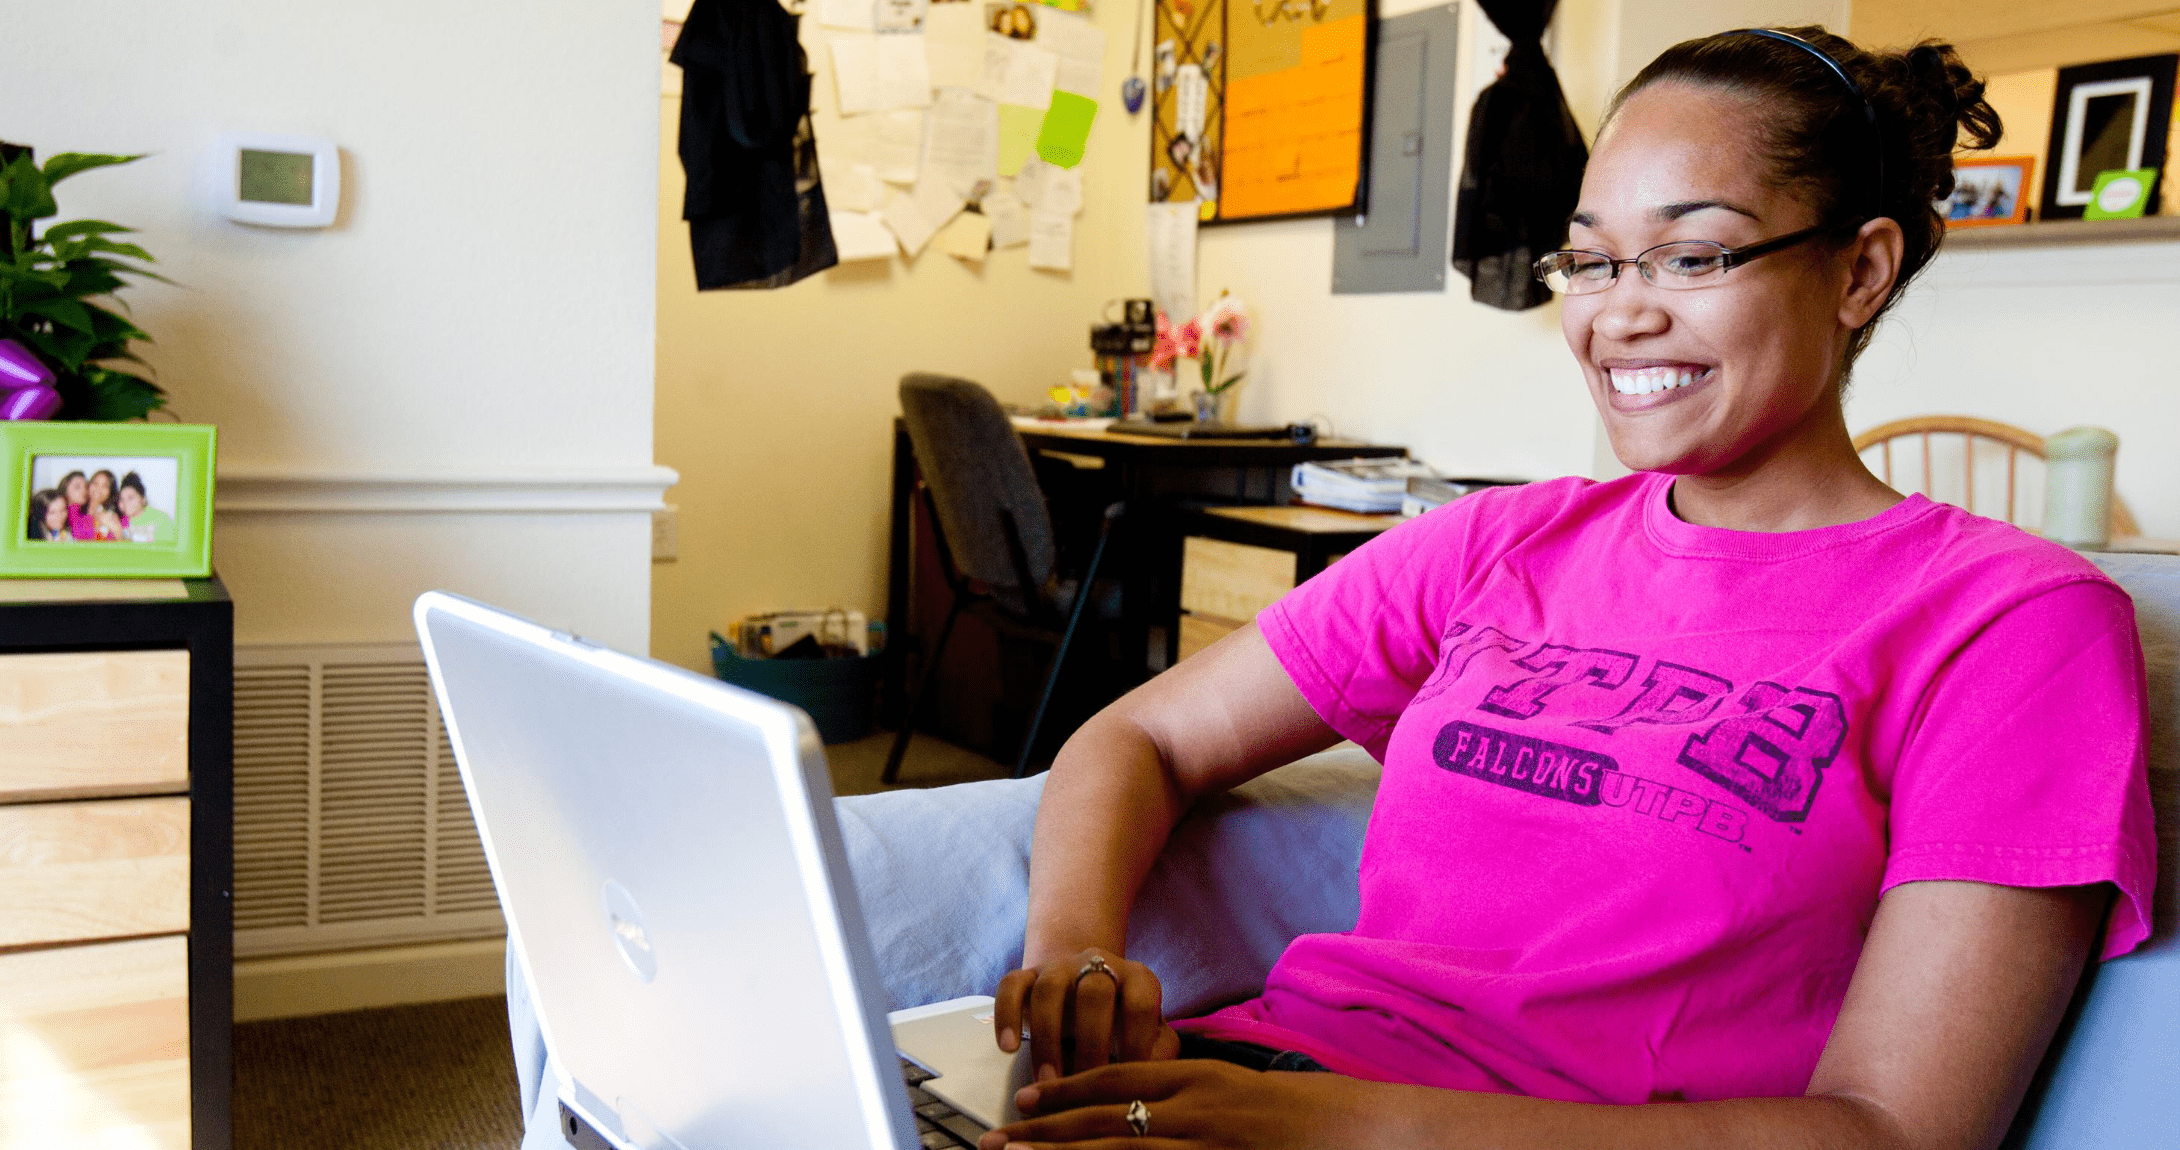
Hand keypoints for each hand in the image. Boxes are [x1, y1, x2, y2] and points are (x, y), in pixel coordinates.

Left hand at [978, 1059, 1382, 1149]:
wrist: (1349, 1128)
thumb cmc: (1292, 1112)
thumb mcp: (1229, 1087)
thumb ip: (1182, 1092)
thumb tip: (1135, 1105)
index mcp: (1192, 1078)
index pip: (1113, 1080)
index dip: (1063, 1092)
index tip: (1024, 1103)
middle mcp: (1190, 1109)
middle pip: (1100, 1120)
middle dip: (1042, 1134)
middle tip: (995, 1142)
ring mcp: (1200, 1145)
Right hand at [994, 948, 1179, 1079]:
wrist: (1084, 980)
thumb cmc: (1123, 1019)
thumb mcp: (1149, 1031)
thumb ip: (1160, 1050)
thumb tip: (1154, 1077)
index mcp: (1137, 978)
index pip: (1141, 1004)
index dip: (1136, 1042)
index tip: (1128, 1082)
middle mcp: (1099, 964)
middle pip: (1094, 992)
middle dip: (1089, 1042)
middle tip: (1082, 1085)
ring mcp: (1060, 966)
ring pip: (1049, 990)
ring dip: (1047, 1040)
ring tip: (1046, 1083)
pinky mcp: (1027, 973)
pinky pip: (1011, 985)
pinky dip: (1006, 1015)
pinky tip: (1007, 1048)